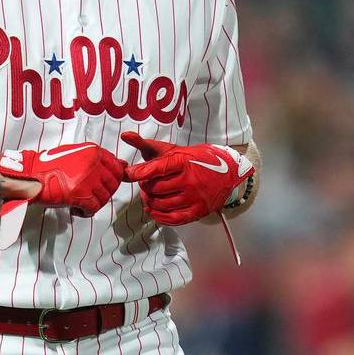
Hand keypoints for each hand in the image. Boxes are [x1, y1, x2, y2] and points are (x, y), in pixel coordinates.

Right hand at [0, 143, 124, 216]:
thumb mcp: (76, 153)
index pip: (117, 168)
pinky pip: (93, 208)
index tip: (104, 186)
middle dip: (104, 194)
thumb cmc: (49, 165)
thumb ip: (98, 159)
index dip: (113, 180)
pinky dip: (86, 213)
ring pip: (104, 198)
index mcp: (94, 151)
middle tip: (92, 197)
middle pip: (113, 185)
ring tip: (81, 204)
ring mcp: (87, 179)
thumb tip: (122, 165)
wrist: (30, 174)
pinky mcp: (79, 194)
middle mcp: (93, 163)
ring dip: (94, 204)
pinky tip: (76, 210)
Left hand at [120, 132, 253, 225]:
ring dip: (150, 202)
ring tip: (149, 196)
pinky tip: (155, 210)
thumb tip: (125, 135)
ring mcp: (194, 197)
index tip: (128, 174)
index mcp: (183, 162)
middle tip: (145, 184)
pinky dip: (159, 216)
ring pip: (161, 204)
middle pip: (155, 188)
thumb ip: (147, 144)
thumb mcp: (173, 149)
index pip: (155, 169)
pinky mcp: (198, 210)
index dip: (138, 173)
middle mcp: (190, 180)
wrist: (228, 172)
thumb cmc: (196, 159)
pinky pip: (172, 219)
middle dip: (145, 187)